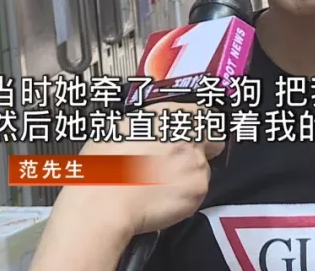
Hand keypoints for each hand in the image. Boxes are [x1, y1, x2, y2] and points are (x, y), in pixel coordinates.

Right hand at [30, 102, 224, 270]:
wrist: (104, 202)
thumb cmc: (102, 168)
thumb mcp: (120, 129)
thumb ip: (149, 126)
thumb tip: (152, 130)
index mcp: (168, 114)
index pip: (204, 113)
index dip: (199, 126)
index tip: (195, 135)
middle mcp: (187, 134)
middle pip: (213, 139)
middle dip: (203, 149)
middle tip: (181, 162)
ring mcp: (196, 161)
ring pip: (204, 168)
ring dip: (189, 175)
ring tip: (160, 184)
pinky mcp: (198, 188)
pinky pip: (198, 191)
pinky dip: (185, 195)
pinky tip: (162, 197)